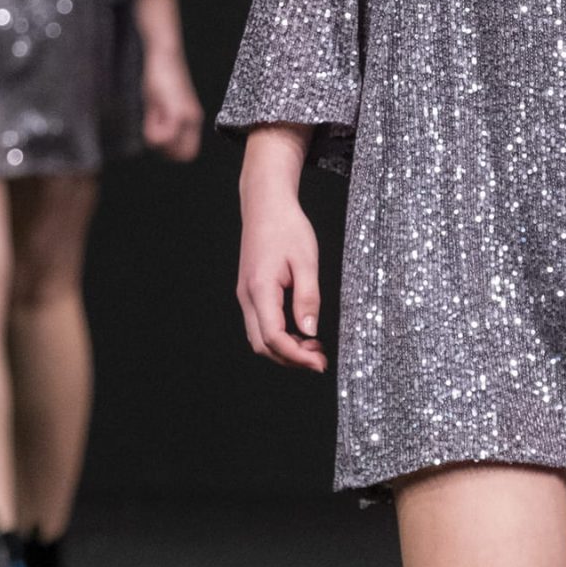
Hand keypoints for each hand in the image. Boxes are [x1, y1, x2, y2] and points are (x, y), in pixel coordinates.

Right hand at [141, 45, 202, 162]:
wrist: (165, 54)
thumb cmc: (160, 76)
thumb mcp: (159, 104)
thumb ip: (159, 123)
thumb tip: (155, 141)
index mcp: (192, 119)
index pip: (188, 152)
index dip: (171, 151)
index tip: (158, 134)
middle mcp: (194, 120)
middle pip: (185, 155)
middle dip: (166, 150)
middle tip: (154, 128)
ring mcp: (187, 115)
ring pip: (174, 147)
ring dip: (159, 140)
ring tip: (153, 115)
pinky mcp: (178, 110)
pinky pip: (167, 135)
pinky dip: (155, 130)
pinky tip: (153, 110)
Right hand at [237, 146, 326, 372]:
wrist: (265, 204)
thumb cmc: (287, 226)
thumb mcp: (306, 261)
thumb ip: (308, 298)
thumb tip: (310, 332)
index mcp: (260, 289)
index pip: (274, 338)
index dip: (297, 356)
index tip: (320, 362)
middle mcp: (247, 296)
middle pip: (263, 345)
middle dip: (291, 359)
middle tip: (320, 359)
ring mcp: (245, 295)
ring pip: (259, 338)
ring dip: (285, 349)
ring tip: (314, 348)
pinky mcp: (250, 292)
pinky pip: (260, 324)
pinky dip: (280, 337)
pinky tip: (301, 333)